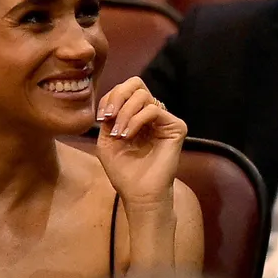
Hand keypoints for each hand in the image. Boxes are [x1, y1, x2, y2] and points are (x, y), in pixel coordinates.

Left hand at [95, 77, 186, 209]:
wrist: (139, 193)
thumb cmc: (124, 171)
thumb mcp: (106, 140)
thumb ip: (108, 116)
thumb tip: (112, 100)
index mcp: (136, 115)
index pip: (124, 90)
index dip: (109, 98)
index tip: (101, 119)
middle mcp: (151, 114)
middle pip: (136, 84)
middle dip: (117, 96)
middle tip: (109, 116)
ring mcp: (164, 119)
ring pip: (143, 95)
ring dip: (125, 113)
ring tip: (119, 134)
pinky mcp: (176, 126)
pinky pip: (153, 109)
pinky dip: (136, 120)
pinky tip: (128, 136)